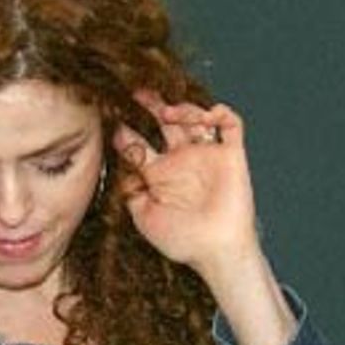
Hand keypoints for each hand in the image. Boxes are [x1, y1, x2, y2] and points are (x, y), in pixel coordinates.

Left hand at [114, 90, 259, 286]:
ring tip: (169, 112)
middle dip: (151, 105)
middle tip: (138, 92)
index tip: (113, 119)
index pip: (138, 142)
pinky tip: (205, 114)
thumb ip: (129, 191)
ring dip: (182, 108)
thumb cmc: (182, 242)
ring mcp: (206, 156)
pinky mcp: (230, 156)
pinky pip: (231, 124)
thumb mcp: (144, 217)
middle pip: (164, 123)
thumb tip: (118, 166)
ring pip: (194, 118)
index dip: (125, 129)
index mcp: (159, 174)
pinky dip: (220, 112)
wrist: (217, 252)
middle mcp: (182, 161)